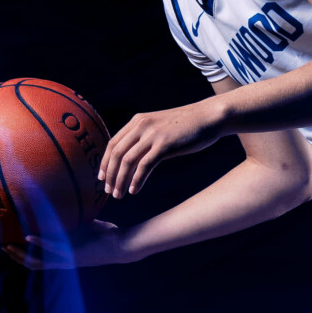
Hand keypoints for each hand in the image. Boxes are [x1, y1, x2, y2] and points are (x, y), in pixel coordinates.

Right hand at [2, 220, 134, 269]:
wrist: (124, 243)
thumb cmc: (109, 236)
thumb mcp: (88, 226)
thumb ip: (77, 221)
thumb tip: (71, 207)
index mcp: (66, 256)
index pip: (40, 260)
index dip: (24, 255)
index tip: (11, 246)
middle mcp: (65, 260)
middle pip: (34, 264)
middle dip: (17, 257)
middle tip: (3, 248)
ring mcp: (69, 258)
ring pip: (39, 262)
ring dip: (22, 255)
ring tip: (8, 247)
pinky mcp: (74, 253)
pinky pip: (53, 248)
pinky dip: (39, 243)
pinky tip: (28, 237)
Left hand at [98, 99, 225, 197]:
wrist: (209, 117)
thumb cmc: (187, 125)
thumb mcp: (160, 126)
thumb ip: (145, 137)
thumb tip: (132, 158)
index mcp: (137, 121)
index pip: (113, 143)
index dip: (104, 162)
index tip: (102, 178)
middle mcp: (141, 126)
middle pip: (116, 154)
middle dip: (109, 175)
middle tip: (108, 191)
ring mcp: (153, 135)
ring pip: (127, 161)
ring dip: (120, 180)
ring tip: (119, 195)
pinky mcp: (165, 144)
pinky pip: (145, 165)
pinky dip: (137, 180)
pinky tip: (134, 190)